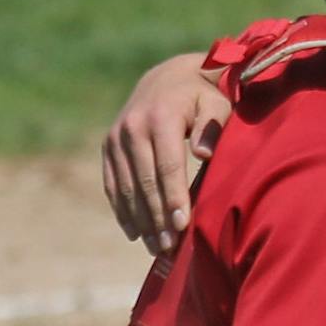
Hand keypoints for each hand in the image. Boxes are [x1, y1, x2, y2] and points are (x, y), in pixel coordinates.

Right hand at [102, 53, 228, 249]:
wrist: (169, 77)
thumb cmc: (204, 95)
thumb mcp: (218, 103)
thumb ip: (213, 126)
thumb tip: (203, 155)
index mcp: (161, 118)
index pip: (167, 166)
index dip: (174, 197)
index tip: (183, 225)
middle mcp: (132, 128)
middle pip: (144, 182)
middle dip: (157, 217)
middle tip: (170, 247)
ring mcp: (116, 138)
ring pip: (125, 187)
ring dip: (140, 220)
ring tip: (157, 248)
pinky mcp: (108, 147)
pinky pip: (112, 184)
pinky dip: (122, 210)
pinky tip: (135, 233)